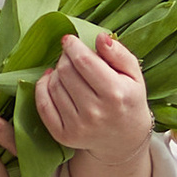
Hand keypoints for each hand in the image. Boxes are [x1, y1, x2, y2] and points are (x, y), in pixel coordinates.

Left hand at [36, 30, 151, 157]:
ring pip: (53, 85)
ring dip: (56, 72)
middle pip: (66, 71)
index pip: (83, 61)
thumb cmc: (128, 100)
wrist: (124, 139)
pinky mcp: (63, 135)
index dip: (72, 46)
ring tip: (67, 71)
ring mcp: (78, 126)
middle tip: (71, 57)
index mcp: (115, 94)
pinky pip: (43, 105)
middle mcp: (95, 112)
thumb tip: (100, 37)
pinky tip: (51, 80)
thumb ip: (119, 53)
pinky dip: (42, 88)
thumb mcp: (134, 74)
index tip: (70, 40)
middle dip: (65, 58)